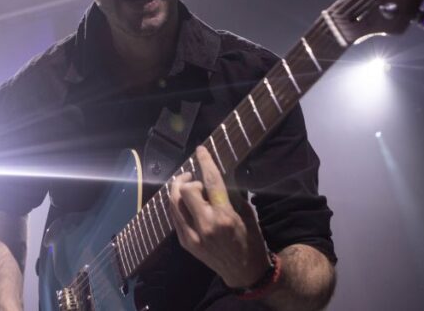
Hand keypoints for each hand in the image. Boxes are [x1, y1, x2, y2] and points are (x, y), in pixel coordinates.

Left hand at [167, 146, 270, 288]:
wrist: (244, 273)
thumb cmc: (250, 240)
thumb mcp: (247, 214)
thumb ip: (232, 194)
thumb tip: (220, 174)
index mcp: (225, 216)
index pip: (210, 182)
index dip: (205, 162)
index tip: (200, 150)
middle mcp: (206, 225)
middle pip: (185, 190)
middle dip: (189, 179)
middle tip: (196, 178)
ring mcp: (192, 236)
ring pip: (174, 203)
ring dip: (178, 190)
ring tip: (188, 186)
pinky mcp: (185, 243)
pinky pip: (174, 216)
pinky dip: (178, 204)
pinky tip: (186, 202)